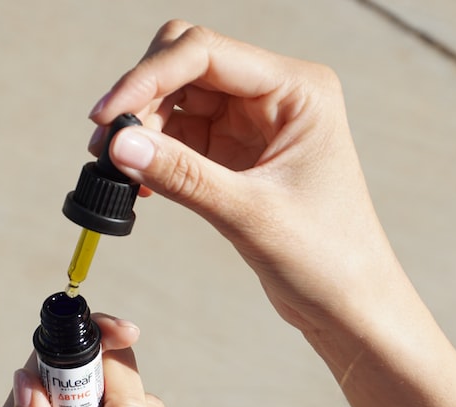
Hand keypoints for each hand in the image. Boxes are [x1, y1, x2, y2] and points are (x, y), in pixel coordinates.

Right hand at [90, 20, 410, 336]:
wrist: (347, 305)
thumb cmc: (326, 257)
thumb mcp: (249, 213)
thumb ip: (182, 175)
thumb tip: (119, 144)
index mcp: (297, 89)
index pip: (206, 54)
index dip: (148, 78)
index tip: (108, 118)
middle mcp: (274, 95)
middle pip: (186, 64)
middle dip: (142, 97)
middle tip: (108, 144)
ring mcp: (252, 123)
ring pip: (176, 98)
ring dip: (142, 127)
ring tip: (117, 169)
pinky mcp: (235, 153)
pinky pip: (179, 136)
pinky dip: (153, 153)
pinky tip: (140, 184)